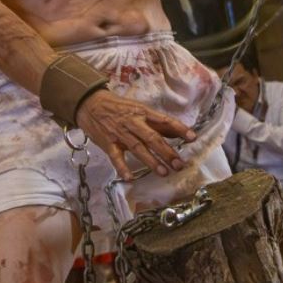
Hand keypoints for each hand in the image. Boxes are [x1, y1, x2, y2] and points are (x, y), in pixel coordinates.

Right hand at [75, 88, 194, 177]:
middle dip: (167, 151)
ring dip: (151, 161)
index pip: (164, 120)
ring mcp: (120, 134)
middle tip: (179, 164)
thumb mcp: (139, 109)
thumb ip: (157, 123)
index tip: (192, 137)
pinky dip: (122, 167)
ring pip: (138, 148)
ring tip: (164, 172)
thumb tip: (177, 132)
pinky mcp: (108, 143)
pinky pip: (116, 157)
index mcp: (143, 112)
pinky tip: (129, 178)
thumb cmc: (118, 107)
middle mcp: (133, 123)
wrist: (90, 104)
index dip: (179, 128)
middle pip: (152, 138)